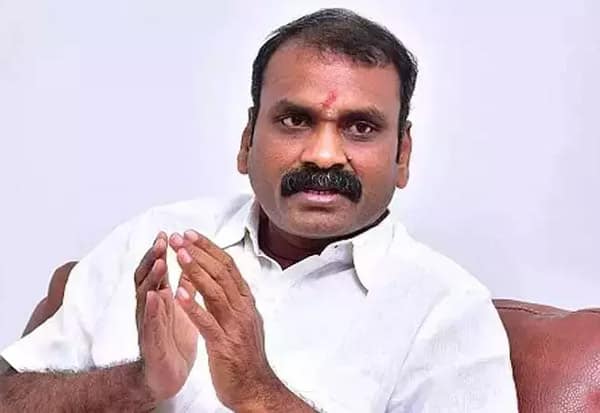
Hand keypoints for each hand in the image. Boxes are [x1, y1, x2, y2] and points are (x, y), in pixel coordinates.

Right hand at [135, 232, 198, 401]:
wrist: (166, 375)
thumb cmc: (174, 339)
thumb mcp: (182, 306)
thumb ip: (185, 284)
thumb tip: (191, 261)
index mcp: (161, 297)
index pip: (159, 270)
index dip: (161, 252)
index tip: (168, 233)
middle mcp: (151, 307)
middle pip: (147, 277)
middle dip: (153, 258)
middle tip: (161, 241)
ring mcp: (148, 323)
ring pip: (145, 296)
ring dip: (152, 279)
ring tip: (160, 263)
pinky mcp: (151, 342)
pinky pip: (149, 324)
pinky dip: (151, 310)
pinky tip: (154, 297)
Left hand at [168, 231, 276, 409]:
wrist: (255, 389)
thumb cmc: (246, 356)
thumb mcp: (243, 321)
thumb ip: (232, 300)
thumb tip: (223, 278)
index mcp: (245, 302)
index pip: (228, 267)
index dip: (208, 248)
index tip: (191, 235)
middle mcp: (243, 309)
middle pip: (221, 273)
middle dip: (199, 253)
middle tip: (179, 237)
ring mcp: (235, 327)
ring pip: (215, 292)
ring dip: (196, 271)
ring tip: (178, 255)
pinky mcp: (224, 345)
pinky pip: (207, 323)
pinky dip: (193, 307)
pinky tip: (179, 294)